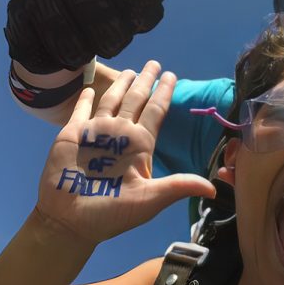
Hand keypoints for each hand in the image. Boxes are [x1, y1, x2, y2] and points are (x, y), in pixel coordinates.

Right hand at [36, 61, 214, 243]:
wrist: (71, 221)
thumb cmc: (112, 213)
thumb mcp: (150, 199)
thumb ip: (178, 186)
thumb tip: (213, 190)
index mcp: (140, 145)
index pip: (156, 110)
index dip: (164, 92)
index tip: (173, 75)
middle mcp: (120, 134)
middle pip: (137, 99)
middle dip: (146, 80)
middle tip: (155, 63)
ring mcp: (96, 133)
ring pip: (112, 100)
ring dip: (120, 84)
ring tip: (130, 70)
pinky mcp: (72, 135)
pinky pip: (81, 110)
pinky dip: (85, 98)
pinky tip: (90, 87)